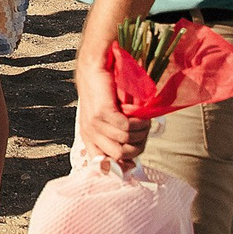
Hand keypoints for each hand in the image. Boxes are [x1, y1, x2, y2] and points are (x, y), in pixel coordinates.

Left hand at [76, 51, 149, 165]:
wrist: (95, 68)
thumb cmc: (105, 94)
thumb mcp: (108, 119)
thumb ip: (116, 138)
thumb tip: (130, 164)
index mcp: (89, 139)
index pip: (104, 165)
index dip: (123, 165)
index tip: (134, 160)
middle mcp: (90, 134)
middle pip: (122, 155)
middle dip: (138, 145)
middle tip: (143, 130)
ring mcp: (95, 125)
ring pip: (126, 142)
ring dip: (140, 132)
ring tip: (142, 120)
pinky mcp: (102, 113)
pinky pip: (126, 129)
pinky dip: (138, 123)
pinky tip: (139, 115)